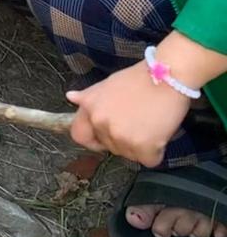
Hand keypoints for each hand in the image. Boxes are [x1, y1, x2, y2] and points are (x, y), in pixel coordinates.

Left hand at [67, 61, 189, 167]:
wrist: (166, 76)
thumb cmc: (138, 79)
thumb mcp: (106, 85)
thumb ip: (89, 97)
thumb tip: (70, 97)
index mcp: (89, 107)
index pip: (79, 136)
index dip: (93, 140)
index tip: (105, 139)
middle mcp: (100, 122)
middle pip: (110, 147)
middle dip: (123, 140)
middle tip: (138, 122)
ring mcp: (119, 135)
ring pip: (130, 155)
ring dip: (140, 146)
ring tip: (149, 124)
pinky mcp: (141, 146)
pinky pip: (148, 160)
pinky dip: (156, 152)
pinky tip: (159, 133)